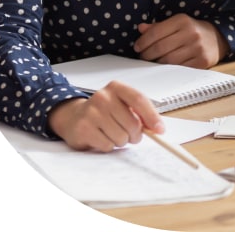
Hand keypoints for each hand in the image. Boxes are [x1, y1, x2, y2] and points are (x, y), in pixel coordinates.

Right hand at [47, 80, 163, 150]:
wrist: (74, 117)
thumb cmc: (104, 112)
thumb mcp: (122, 105)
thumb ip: (140, 113)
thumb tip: (157, 128)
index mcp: (116, 87)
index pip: (139, 100)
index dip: (152, 116)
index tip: (159, 130)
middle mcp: (103, 97)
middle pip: (132, 123)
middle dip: (135, 134)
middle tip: (129, 134)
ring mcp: (92, 112)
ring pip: (121, 137)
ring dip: (120, 141)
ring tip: (111, 133)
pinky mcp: (84, 128)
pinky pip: (108, 145)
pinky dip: (108, 146)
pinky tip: (101, 137)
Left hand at [134, 14, 228, 68]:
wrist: (217, 38)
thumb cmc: (191, 30)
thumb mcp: (176, 23)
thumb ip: (158, 26)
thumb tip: (141, 28)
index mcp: (182, 20)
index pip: (156, 32)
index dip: (143, 41)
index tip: (137, 47)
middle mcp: (190, 33)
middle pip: (160, 47)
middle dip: (147, 54)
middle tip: (142, 57)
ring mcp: (197, 48)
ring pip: (168, 60)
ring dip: (156, 63)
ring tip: (151, 63)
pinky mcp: (202, 62)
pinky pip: (179, 69)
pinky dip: (168, 70)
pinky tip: (163, 68)